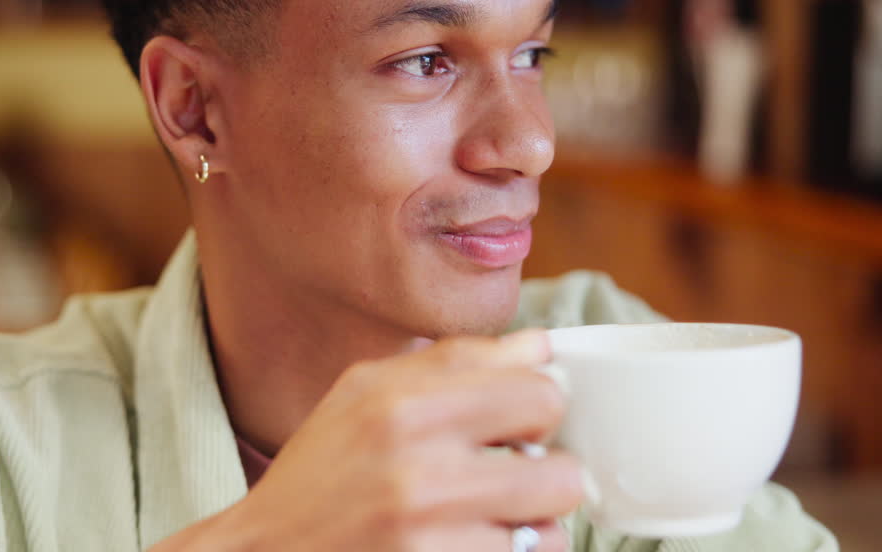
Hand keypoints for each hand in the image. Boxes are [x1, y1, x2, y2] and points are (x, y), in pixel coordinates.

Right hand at [156, 330, 579, 550]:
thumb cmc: (318, 475)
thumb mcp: (366, 393)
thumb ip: (455, 361)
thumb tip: (540, 349)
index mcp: (402, 405)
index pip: (542, 394)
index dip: (537, 410)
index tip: (516, 426)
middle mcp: (418, 470)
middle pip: (564, 474)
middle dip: (545, 478)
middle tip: (508, 480)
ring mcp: (429, 537)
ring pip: (554, 536)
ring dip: (531, 531)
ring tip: (486, 522)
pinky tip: (465, 546)